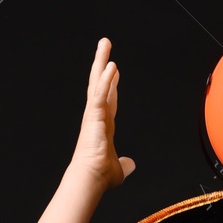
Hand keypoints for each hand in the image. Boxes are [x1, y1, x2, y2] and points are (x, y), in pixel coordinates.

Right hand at [71, 38, 134, 190]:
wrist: (91, 178)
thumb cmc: (100, 176)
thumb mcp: (119, 169)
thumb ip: (125, 164)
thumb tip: (131, 165)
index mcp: (103, 125)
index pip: (108, 99)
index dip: (111, 84)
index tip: (113, 71)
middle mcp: (97, 115)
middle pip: (100, 83)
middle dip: (102, 63)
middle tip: (104, 45)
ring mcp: (94, 113)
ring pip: (97, 82)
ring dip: (101, 62)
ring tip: (105, 43)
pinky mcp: (94, 116)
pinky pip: (100, 94)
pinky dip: (105, 80)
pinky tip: (111, 66)